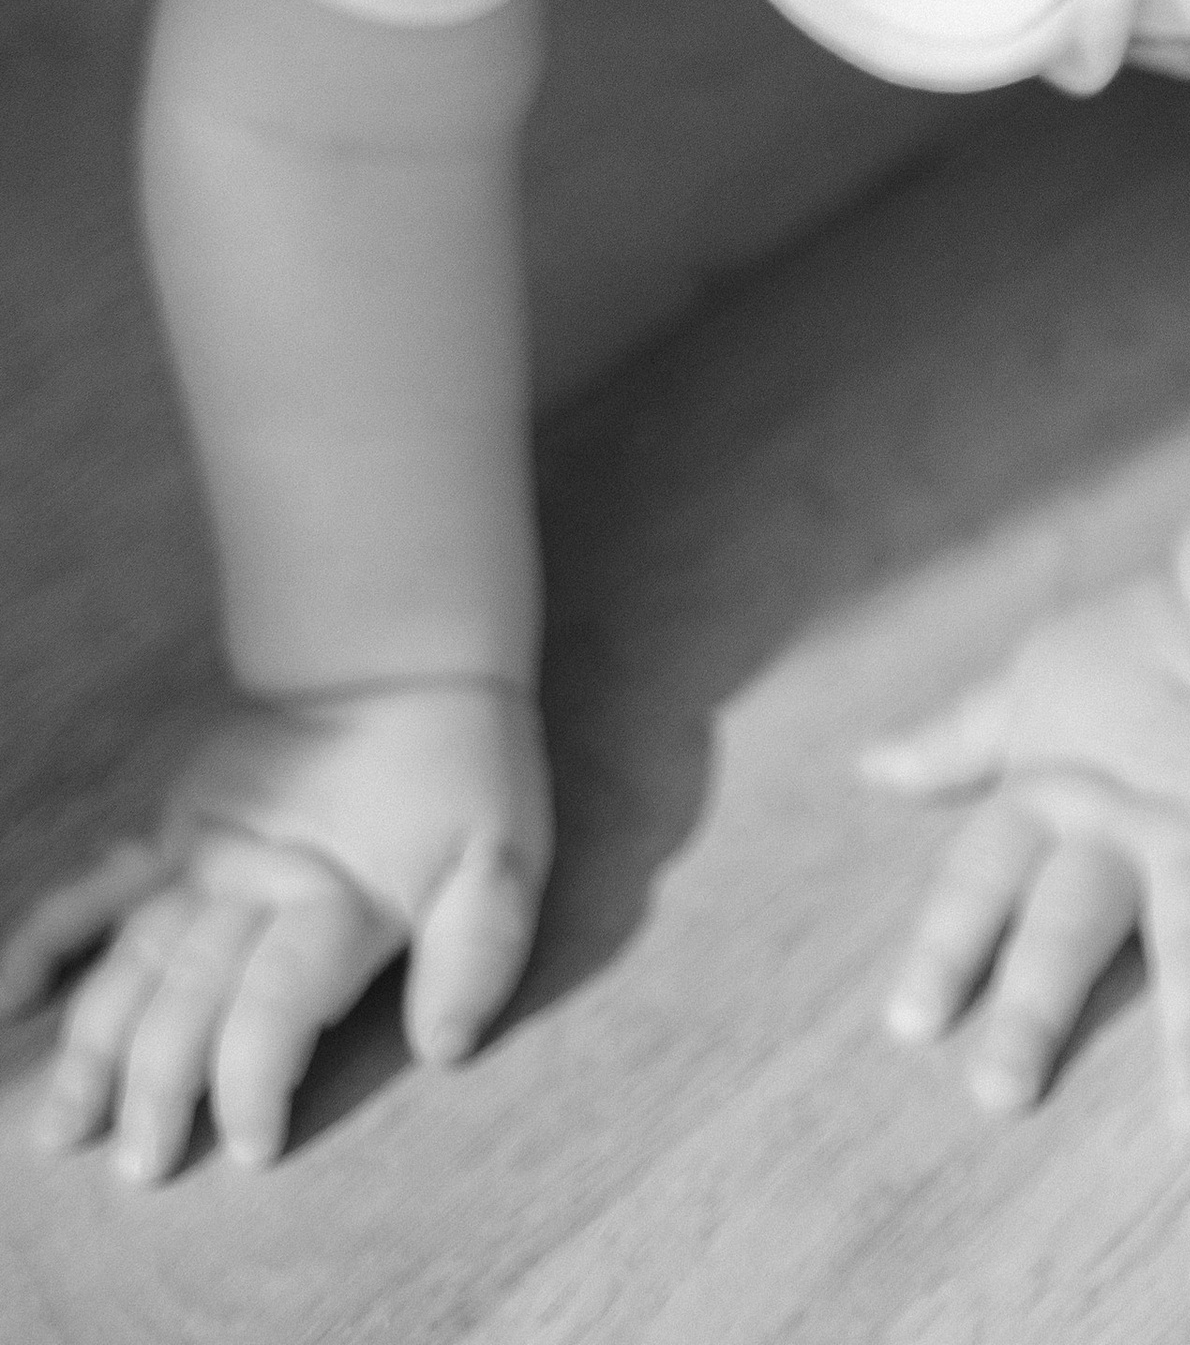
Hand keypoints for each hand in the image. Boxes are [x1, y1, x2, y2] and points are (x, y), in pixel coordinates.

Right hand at [0, 681, 551, 1182]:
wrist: (401, 655)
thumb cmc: (462, 765)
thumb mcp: (505, 851)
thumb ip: (479, 949)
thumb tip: (443, 1048)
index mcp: (334, 899)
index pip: (276, 1007)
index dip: (255, 1082)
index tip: (249, 1150)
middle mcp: (253, 885)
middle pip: (189, 999)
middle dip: (160, 1092)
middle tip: (143, 1170)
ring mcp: (201, 856)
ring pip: (131, 960)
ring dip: (94, 1045)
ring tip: (62, 1127)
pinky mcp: (173, 827)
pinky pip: (98, 885)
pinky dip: (50, 934)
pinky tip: (14, 992)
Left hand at [862, 572, 1189, 1137]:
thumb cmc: (1145, 641)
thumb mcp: (1032, 682)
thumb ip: (958, 739)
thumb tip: (871, 765)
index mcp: (1056, 797)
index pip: (986, 877)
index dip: (949, 948)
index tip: (911, 1027)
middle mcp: (1129, 837)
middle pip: (1073, 926)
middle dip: (1038, 1008)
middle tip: (1002, 1095)